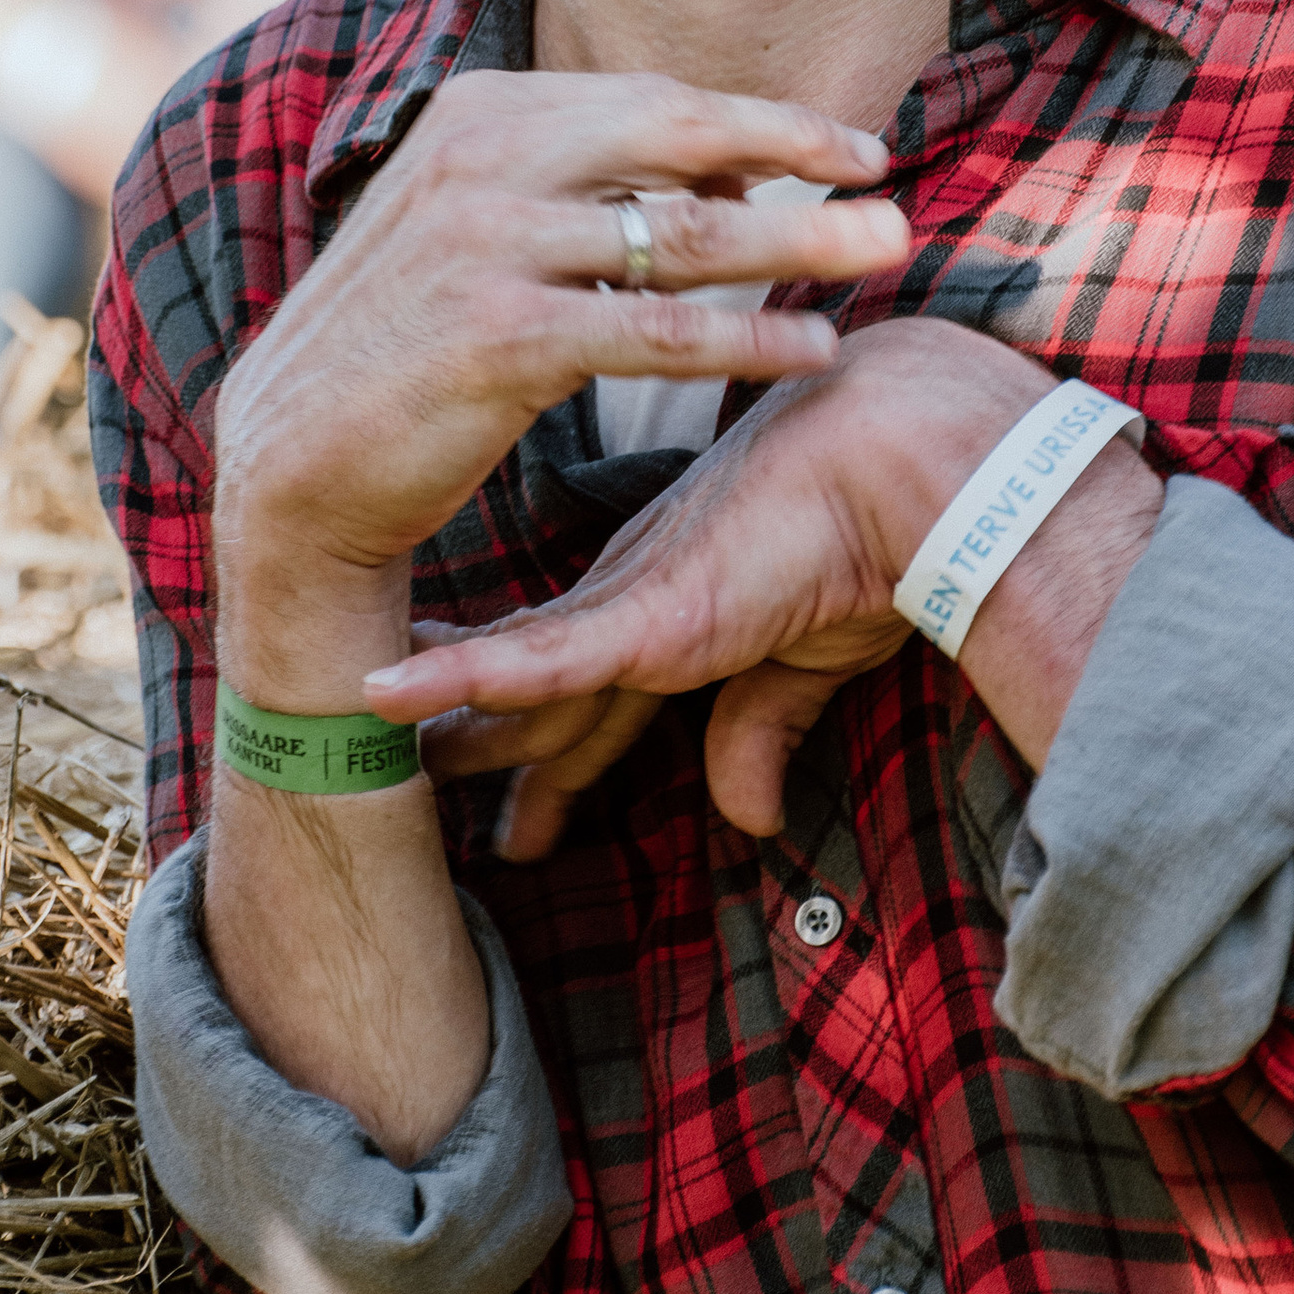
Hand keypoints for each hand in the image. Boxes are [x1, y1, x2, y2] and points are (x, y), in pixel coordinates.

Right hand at [212, 71, 906, 707]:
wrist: (292, 467)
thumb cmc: (403, 351)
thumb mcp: (471, 232)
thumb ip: (580, 188)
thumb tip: (726, 178)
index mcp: (474, 114)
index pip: (651, 101)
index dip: (762, 121)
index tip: (850, 146)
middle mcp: (477, 161)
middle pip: (678, 139)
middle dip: (798, 155)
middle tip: (893, 177)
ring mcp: (483, 246)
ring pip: (682, 236)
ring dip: (800, 244)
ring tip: (886, 253)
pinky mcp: (499, 338)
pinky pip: (657, 334)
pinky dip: (747, 342)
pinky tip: (814, 354)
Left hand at [362, 321, 1160, 852]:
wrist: (925, 471)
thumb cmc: (882, 539)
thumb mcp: (811, 658)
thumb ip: (764, 727)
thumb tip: (748, 822)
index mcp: (675, 594)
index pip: (584, 676)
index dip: (532, 727)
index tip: (476, 757)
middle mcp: (637, 595)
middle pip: (533, 679)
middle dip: (472, 730)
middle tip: (401, 761)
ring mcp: (634, 604)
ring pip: (513, 679)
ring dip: (443, 718)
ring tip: (368, 741)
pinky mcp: (650, 616)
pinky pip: (537, 664)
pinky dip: (460, 683)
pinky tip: (386, 698)